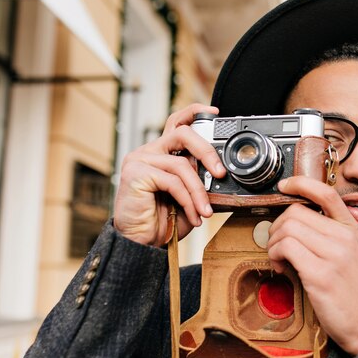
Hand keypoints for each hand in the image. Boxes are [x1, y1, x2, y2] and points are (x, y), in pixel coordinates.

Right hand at [114, 104, 226, 246]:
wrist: (142, 243)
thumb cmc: (164, 220)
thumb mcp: (189, 196)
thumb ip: (200, 180)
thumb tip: (221, 173)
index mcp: (161, 152)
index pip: (176, 123)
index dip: (195, 113)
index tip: (216, 113)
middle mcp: (149, 151)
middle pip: (182, 133)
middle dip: (207, 152)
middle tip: (221, 173)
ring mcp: (140, 160)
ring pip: (182, 164)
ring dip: (199, 191)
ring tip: (205, 211)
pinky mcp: (135, 173)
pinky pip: (172, 181)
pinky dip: (188, 199)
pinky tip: (193, 215)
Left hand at [267, 176, 357, 355]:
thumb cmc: (355, 293)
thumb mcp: (350, 254)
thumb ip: (329, 235)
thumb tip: (294, 224)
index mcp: (351, 229)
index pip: (326, 193)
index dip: (301, 183)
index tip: (285, 185)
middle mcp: (344, 237)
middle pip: (296, 212)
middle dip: (277, 226)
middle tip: (277, 244)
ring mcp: (333, 254)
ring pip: (288, 228)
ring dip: (274, 242)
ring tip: (279, 258)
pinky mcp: (320, 274)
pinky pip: (286, 248)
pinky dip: (275, 255)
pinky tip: (281, 267)